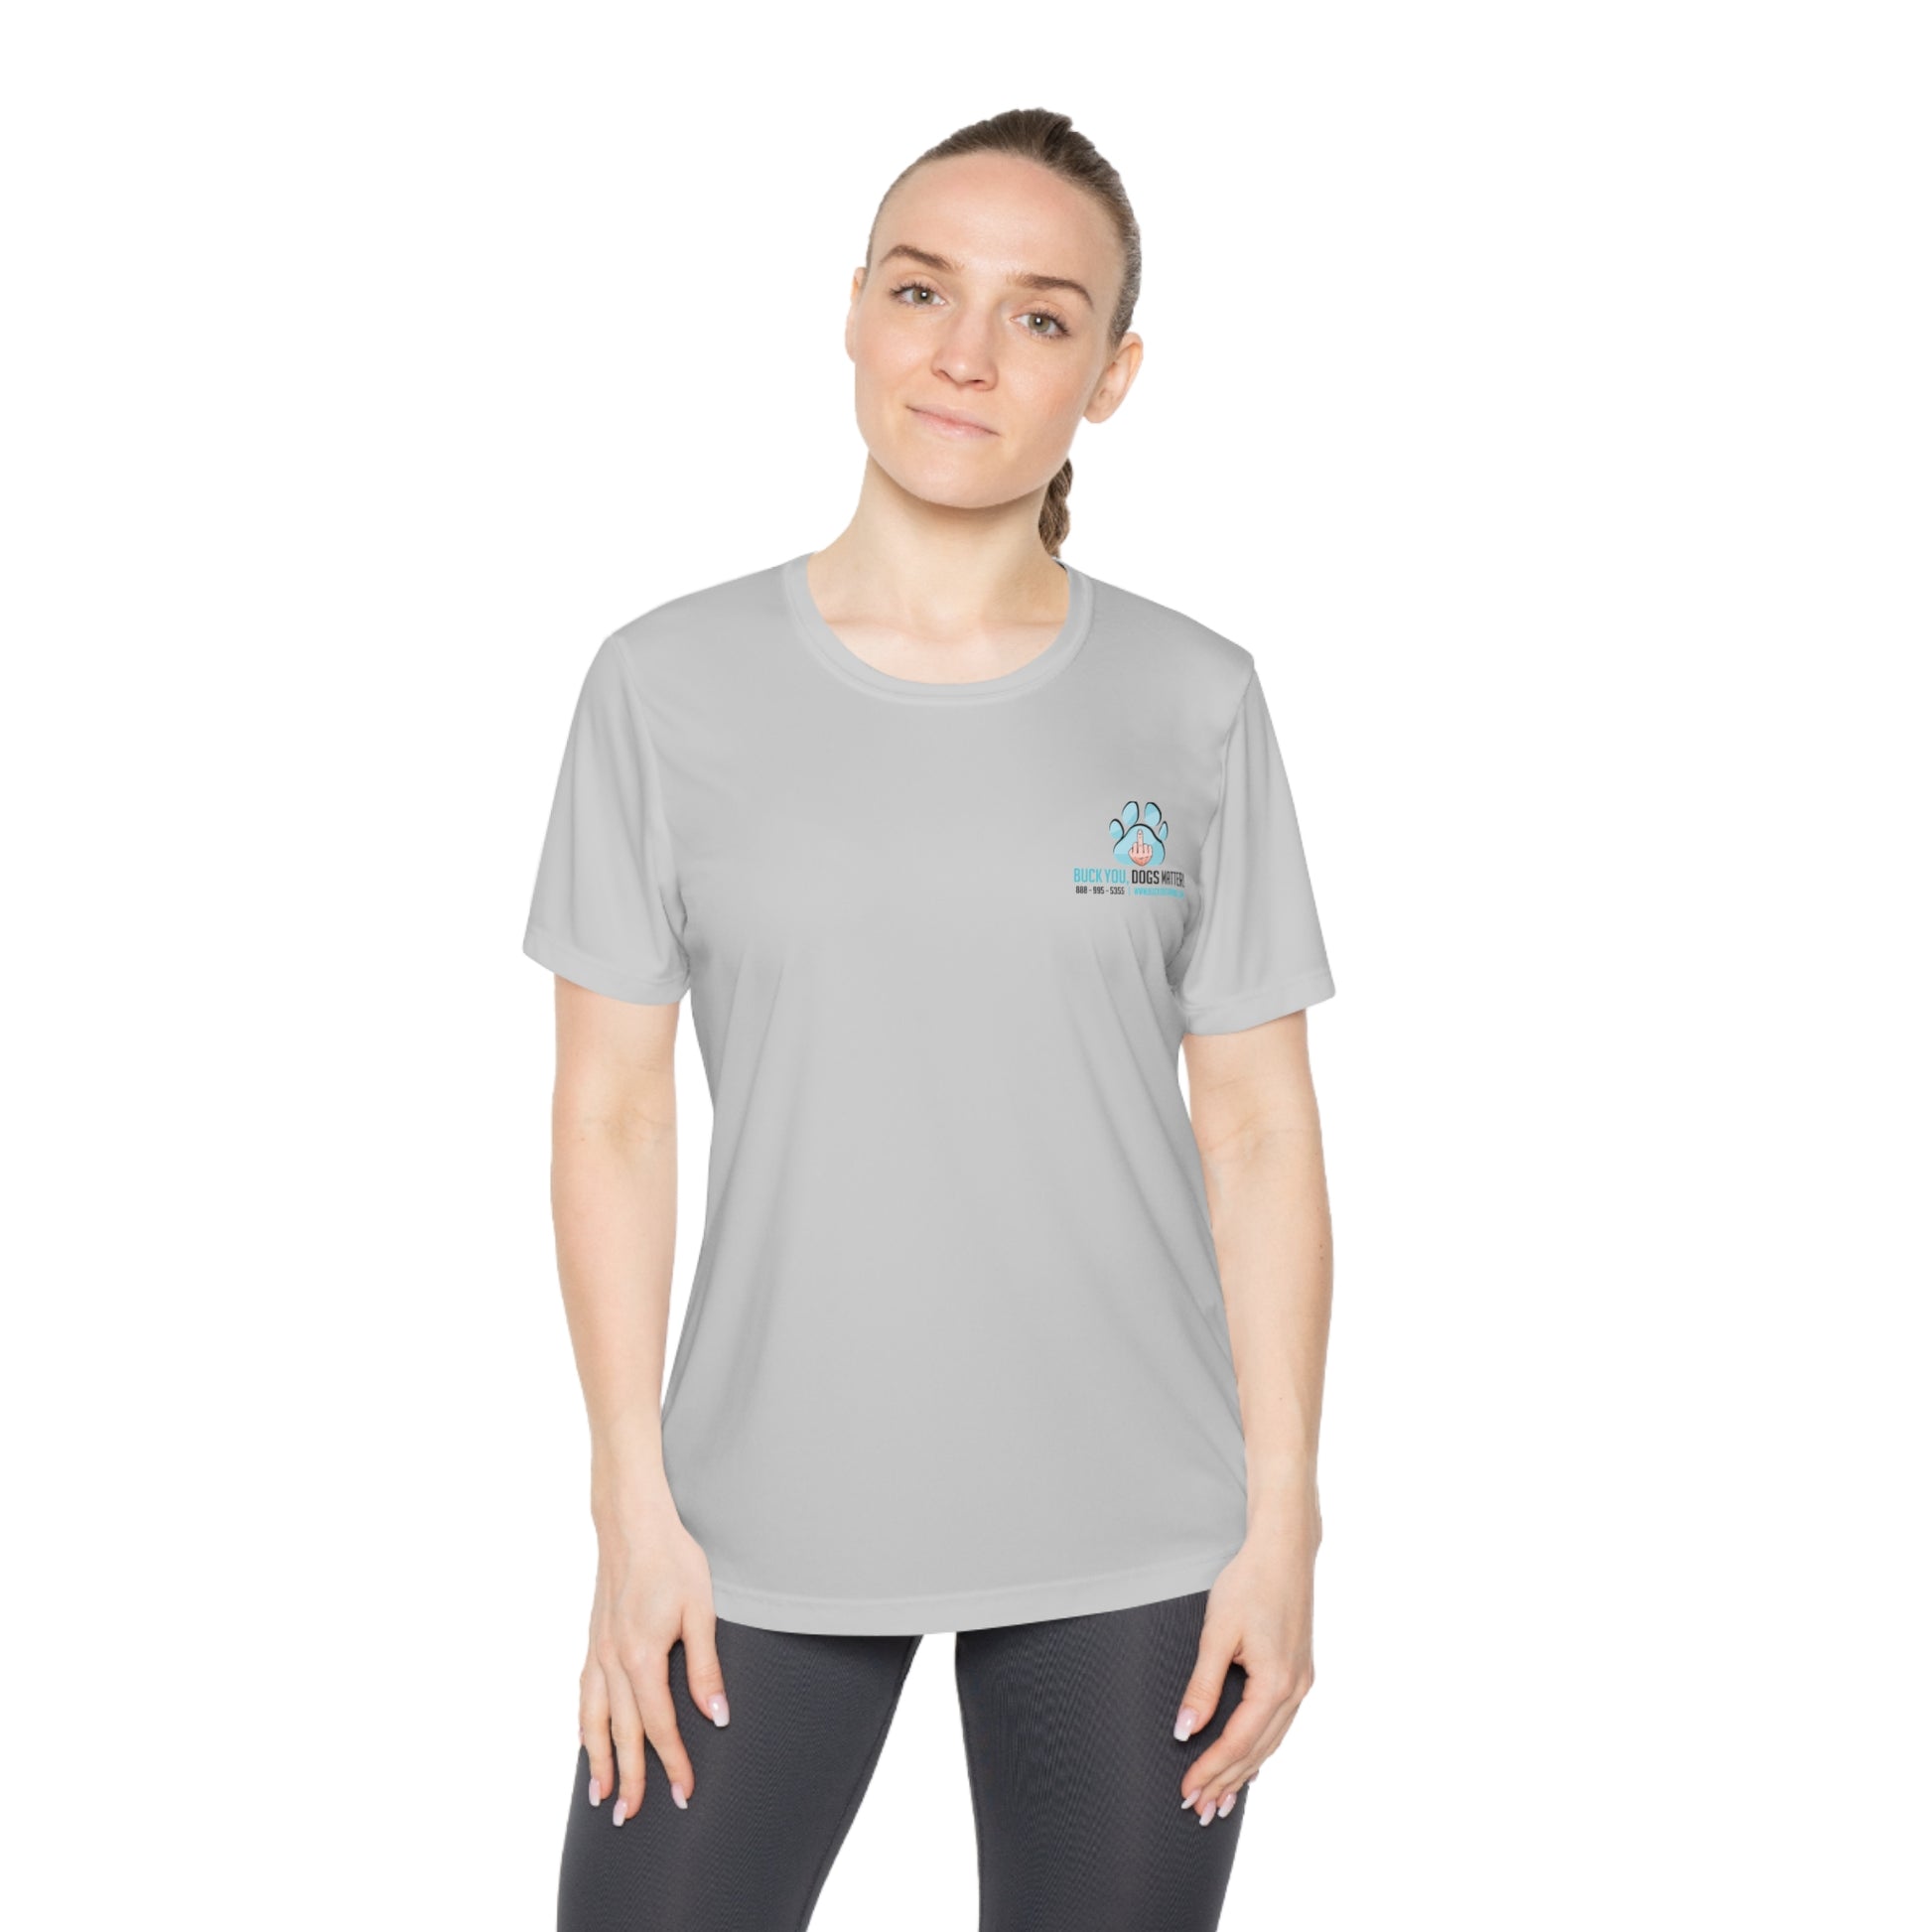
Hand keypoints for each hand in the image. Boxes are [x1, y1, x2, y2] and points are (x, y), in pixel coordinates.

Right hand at [580, 1500, 731, 1824]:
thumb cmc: (673, 1560)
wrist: (632, 1523)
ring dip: (597, 1761)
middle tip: (630, 1818)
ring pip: (592, 1720)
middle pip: (622, 1734)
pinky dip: (583, 1725)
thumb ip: (706, 1668)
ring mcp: (597, 1652)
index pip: (659, 1726)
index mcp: (642, 1657)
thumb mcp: (702, 1611)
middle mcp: (612, 1662)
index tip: (684, 1794)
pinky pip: (583, 1694)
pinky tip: (585, 1740)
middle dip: (629, 1778)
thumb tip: (717, 1718)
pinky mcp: (592, 1640)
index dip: (672, 1763)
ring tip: (599, 1798)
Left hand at [1171, 1508, 1318, 1823]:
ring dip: (1245, 1771)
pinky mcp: (1300, 1672)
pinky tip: (1249, 1763)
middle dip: (1227, 1782)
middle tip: (1199, 1810)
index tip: (1186, 1792)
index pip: (1237, 1741)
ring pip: (1272, 1741)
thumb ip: (1202, 1685)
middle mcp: (1296, 1689)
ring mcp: (1302, 1682)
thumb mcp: (1217, 1632)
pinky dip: (1261, 1749)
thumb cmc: (1249, 1583)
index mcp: (1276, 1682)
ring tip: (1221, 1800)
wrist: (1285, 1550)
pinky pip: (1280, 1724)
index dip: (1210, 1769)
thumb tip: (1185, 1730)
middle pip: (1257, 1750)